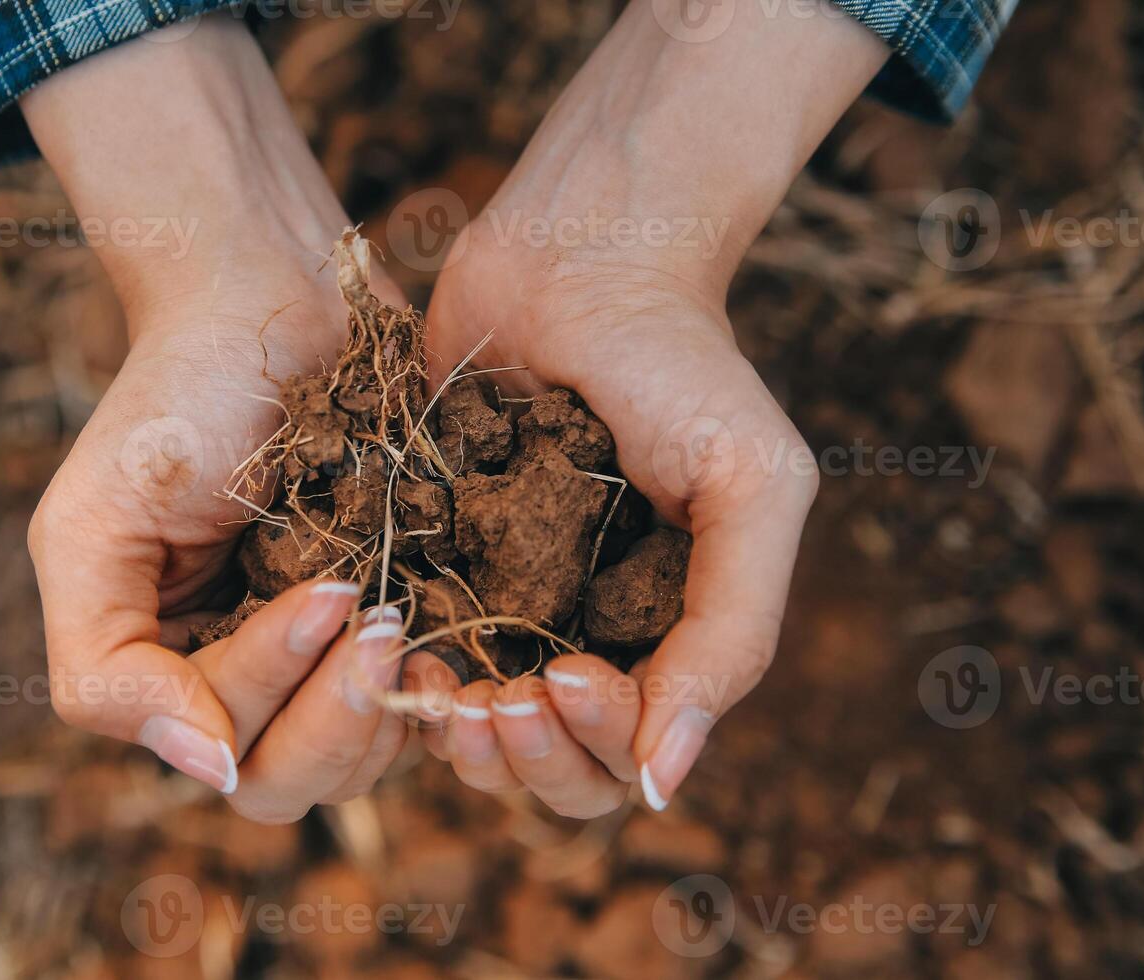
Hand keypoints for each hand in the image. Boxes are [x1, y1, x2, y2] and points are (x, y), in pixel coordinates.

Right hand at [22, 17, 409, 817]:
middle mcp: (253, 680)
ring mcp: (331, 654)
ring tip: (410, 623)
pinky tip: (455, 646)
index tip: (327, 592)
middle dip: (342, 719)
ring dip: (393, 708)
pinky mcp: (402, 615)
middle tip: (385, 625)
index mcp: (172, 671)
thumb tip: (207, 771)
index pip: (225, 746)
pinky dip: (442, 690)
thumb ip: (104, 668)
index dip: (275, 690)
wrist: (276, 297)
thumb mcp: (92, 530)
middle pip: (296, 779)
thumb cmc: (178, 401)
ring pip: (364, 758)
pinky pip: (425, 701)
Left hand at [409, 1, 886, 813]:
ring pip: (475, 734)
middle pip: (551, 769)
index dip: (598, 743)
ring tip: (442, 687)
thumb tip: (666, 781)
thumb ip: (733, 632)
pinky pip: (411, 651)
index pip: (631, 753)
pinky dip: (398, 673)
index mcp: (664, 635)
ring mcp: (505, 602)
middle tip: (500, 704)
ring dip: (459, 738)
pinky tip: (389, 641)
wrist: (578, 255)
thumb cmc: (683, 365)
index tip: (568, 677)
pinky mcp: (436, 557)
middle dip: (526, 758)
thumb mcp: (753, 488)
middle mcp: (584, 634)